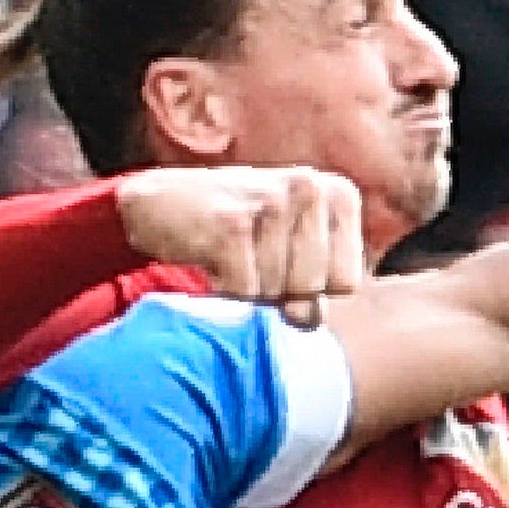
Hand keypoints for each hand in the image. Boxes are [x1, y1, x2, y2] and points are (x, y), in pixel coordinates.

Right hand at [115, 166, 367, 325]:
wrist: (162, 201)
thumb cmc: (239, 229)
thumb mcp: (291, 246)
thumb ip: (316, 284)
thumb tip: (310, 320)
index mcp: (338, 193)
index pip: (346, 283)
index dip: (312, 290)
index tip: (285, 262)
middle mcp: (311, 187)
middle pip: (312, 290)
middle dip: (279, 292)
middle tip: (253, 258)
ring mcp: (272, 201)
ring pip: (276, 292)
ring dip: (248, 288)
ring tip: (232, 254)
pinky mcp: (232, 223)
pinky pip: (243, 292)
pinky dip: (223, 289)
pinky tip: (212, 257)